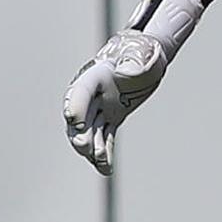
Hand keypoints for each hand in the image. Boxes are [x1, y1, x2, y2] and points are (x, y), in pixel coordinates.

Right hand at [63, 0, 202, 174]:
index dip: (76, 106)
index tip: (74, 121)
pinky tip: (106, 169)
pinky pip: (105, 138)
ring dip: (93, 147)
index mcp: (96, 74)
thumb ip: (133, 63)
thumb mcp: (141, 54)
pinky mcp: (110, 117)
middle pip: (80, 116)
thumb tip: (127, 73)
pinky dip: (105, 154)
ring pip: (90, 131)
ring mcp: (100, 107)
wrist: (147, 58)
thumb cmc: (143, 52)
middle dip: (80, 133)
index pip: (81, 91)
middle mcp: (93, 93)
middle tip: (84, 147)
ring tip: (101, 160)